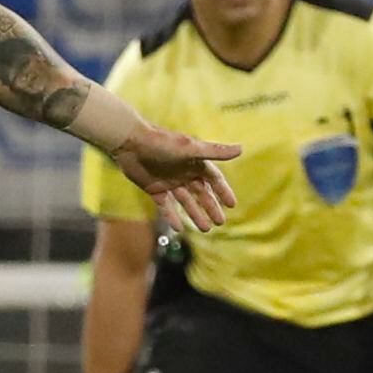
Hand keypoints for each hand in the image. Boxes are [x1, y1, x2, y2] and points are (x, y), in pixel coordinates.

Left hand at [109, 125, 240, 232]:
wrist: (130, 143)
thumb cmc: (162, 143)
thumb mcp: (191, 148)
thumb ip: (215, 151)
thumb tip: (241, 149)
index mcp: (195, 162)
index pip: (214, 179)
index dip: (223, 191)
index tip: (232, 205)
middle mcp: (184, 172)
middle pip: (201, 193)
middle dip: (211, 207)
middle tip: (220, 222)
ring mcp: (169, 182)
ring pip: (186, 202)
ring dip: (195, 214)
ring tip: (205, 229)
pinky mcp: (154, 189)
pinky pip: (166, 206)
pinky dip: (172, 217)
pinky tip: (179, 228)